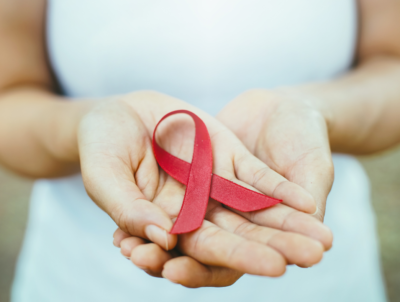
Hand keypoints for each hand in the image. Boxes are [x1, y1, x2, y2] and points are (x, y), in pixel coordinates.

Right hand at [99, 91, 329, 286]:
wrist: (118, 110)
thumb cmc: (101, 145)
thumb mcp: (104, 175)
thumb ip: (128, 209)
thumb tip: (164, 239)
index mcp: (166, 223)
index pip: (203, 249)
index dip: (236, 257)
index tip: (272, 267)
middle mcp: (196, 209)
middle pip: (239, 234)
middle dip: (274, 246)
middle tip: (309, 258)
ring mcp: (215, 183)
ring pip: (255, 209)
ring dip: (287, 222)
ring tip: (321, 239)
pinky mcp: (227, 156)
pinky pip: (256, 176)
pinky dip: (279, 188)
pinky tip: (307, 200)